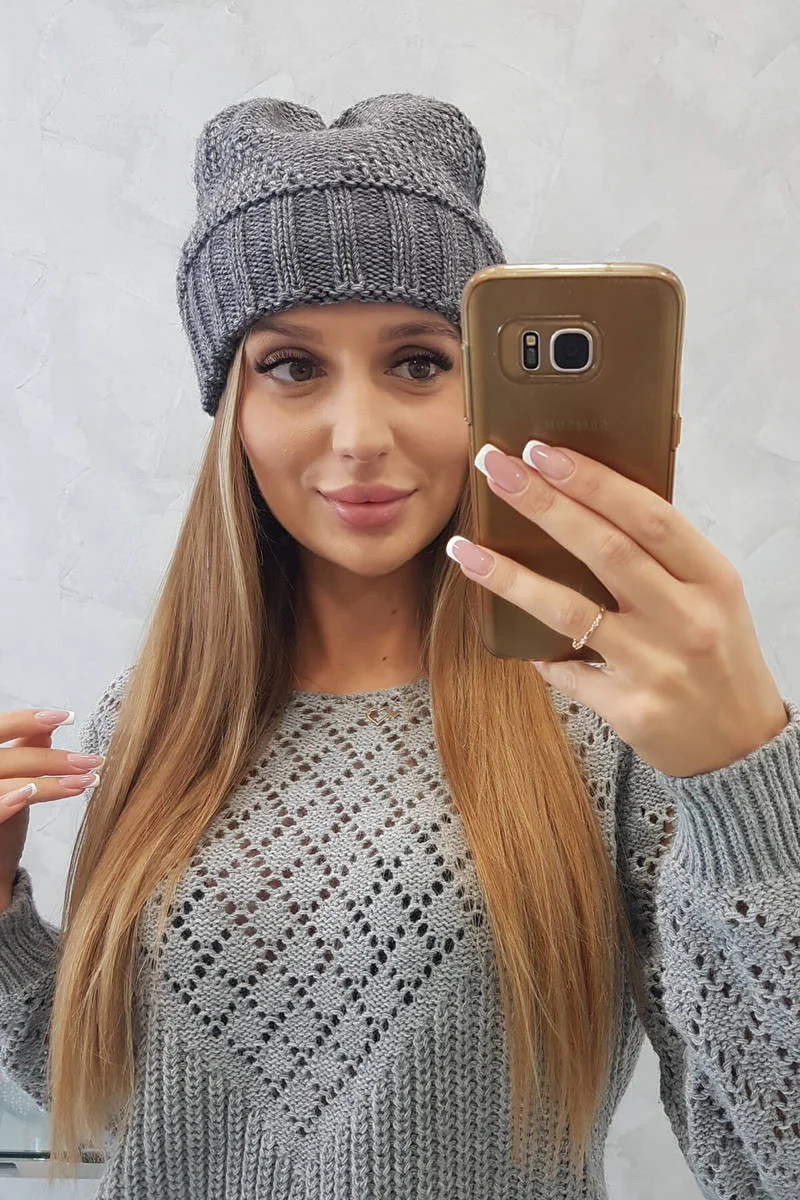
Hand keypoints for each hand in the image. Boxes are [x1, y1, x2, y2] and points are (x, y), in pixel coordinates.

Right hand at [0, 709, 104, 897]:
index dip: (28, 721)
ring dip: (48, 781)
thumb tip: (48, 727)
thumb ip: (23, 752)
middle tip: (91, 761)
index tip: (68, 718)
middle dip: (51, 758)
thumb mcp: (12, 781)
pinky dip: (8, 799)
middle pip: (8, 757)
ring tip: (85, 783)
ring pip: (6, 779)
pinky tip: (32, 793)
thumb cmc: (2, 823)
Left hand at [446, 440, 788, 778]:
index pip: (649, 515)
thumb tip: (586, 501)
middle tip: (493, 467)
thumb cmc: (718, 656)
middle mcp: (687, 619)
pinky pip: (566, 670)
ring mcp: (657, 667)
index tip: (542, 450)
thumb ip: (662, 557)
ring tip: (464, 549)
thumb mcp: (711, 597)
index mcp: (712, 579)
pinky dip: (536, 652)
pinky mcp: (629, 710)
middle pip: (605, 549)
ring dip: (510, 576)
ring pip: (569, 610)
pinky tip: (510, 633)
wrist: (741, 745)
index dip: (593, 480)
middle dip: (542, 503)